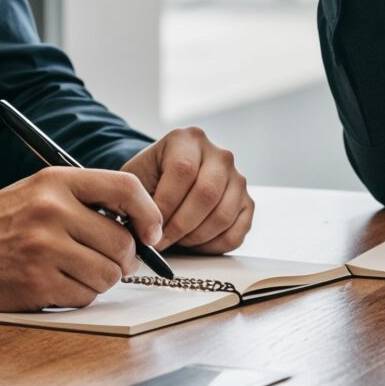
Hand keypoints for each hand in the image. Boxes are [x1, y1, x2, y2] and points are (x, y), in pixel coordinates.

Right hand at [0, 168, 163, 309]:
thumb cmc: (4, 222)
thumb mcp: (41, 192)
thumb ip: (87, 201)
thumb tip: (143, 228)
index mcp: (56, 181)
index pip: (126, 189)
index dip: (150, 214)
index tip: (151, 232)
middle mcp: (52, 210)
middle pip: (123, 242)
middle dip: (123, 258)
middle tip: (106, 259)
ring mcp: (44, 248)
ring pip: (109, 274)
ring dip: (101, 279)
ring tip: (75, 270)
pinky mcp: (38, 282)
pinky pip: (87, 296)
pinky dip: (79, 295)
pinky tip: (56, 283)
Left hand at [121, 128, 252, 252]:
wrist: (166, 180)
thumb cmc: (149, 180)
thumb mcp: (137, 177)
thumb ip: (140, 197)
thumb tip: (148, 230)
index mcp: (188, 139)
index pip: (183, 170)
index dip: (165, 204)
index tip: (149, 226)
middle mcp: (219, 155)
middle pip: (207, 193)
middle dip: (180, 225)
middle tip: (161, 240)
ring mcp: (237, 179)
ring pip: (222, 216)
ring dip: (195, 237)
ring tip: (175, 240)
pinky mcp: (247, 203)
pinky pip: (236, 234)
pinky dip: (212, 246)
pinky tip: (193, 243)